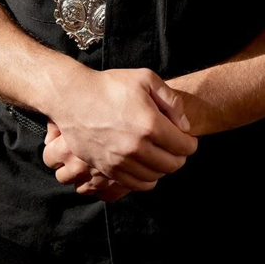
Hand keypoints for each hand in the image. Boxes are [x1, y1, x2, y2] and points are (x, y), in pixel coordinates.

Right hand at [40, 68, 196, 192]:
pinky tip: (146, 167)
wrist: (73, 97)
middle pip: (172, 164)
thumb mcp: (146, 79)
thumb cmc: (110, 85)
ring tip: (161, 155)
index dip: (191, 143)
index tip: (188, 139)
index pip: (184, 146)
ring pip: (155, 177)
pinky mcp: (107, 168)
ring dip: (163, 168)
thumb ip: (172, 101)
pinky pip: (136, 184)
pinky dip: (147, 179)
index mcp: (150, 124)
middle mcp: (136, 147)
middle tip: (176, 147)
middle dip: (180, 157)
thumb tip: (185, 126)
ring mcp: (120, 161)